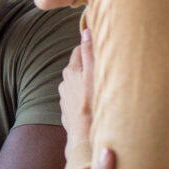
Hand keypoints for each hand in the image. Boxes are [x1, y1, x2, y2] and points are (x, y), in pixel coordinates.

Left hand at [59, 28, 93, 154]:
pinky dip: (84, 96)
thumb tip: (86, 31)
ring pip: (77, 83)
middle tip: (105, 66)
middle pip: (77, 66)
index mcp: (70, 71)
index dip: (90, 47)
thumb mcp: (94, 75)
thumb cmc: (92, 104)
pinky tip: (94, 102)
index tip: (101, 48)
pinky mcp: (67, 110)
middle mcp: (64, 82)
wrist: (84, 137)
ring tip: (101, 86)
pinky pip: (77, 98)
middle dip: (89, 64)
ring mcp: (64, 97)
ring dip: (86, 82)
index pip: (79, 50)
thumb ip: (90, 53)